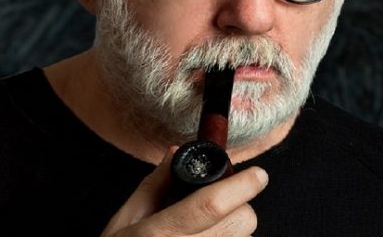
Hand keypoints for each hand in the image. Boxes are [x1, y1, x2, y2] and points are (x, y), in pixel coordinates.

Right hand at [100, 148, 267, 235]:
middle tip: (220, 205)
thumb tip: (175, 155)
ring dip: (234, 232)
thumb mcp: (124, 222)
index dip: (239, 187)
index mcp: (158, 233)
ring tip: (208, 232)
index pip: (209, 206)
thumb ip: (153, 187)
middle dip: (239, 207)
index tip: (258, 174)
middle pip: (241, 223)